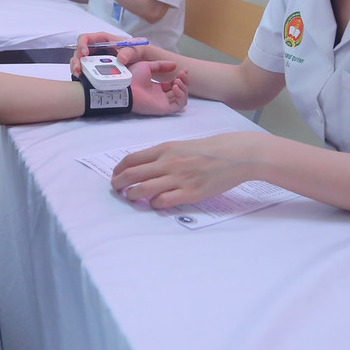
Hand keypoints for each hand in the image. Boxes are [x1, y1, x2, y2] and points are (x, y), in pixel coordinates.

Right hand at [71, 32, 154, 76]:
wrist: (141, 62)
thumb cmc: (136, 52)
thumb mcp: (136, 50)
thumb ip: (129, 52)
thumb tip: (121, 58)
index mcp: (102, 39)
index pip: (86, 38)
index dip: (82, 44)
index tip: (85, 54)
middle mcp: (96, 47)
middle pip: (79, 50)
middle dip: (76, 59)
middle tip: (78, 69)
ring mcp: (94, 58)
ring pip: (79, 60)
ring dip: (76, 67)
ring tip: (79, 75)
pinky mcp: (95, 67)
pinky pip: (84, 69)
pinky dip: (81, 73)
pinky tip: (82, 78)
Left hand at [111, 131, 262, 206]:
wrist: (233, 155)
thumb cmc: (207, 150)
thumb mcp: (180, 145)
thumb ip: (162, 155)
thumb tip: (142, 167)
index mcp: (164, 149)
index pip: (131, 160)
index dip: (119, 170)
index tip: (116, 176)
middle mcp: (168, 163)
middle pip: (132, 175)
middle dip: (119, 184)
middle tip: (117, 190)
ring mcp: (178, 178)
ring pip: (143, 190)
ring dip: (133, 196)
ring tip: (132, 198)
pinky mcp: (190, 193)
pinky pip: (163, 201)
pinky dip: (154, 204)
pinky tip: (156, 203)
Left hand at [129, 60, 188, 115]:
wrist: (127, 86)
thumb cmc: (133, 76)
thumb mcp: (147, 66)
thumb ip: (161, 65)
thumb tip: (174, 65)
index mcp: (155, 87)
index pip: (172, 84)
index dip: (180, 77)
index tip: (184, 70)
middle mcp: (160, 96)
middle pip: (179, 90)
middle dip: (183, 81)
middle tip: (182, 74)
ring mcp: (162, 102)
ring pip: (181, 97)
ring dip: (184, 88)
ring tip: (177, 81)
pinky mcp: (164, 108)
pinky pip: (179, 104)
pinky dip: (182, 95)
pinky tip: (175, 87)